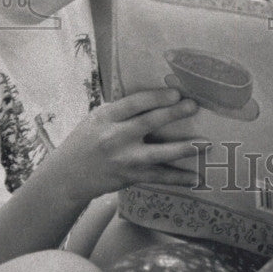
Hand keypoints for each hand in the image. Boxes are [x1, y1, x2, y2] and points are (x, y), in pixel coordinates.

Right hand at [50, 88, 200, 207]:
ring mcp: (123, 160)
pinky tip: (195, 178)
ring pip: (157, 154)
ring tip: (205, 144)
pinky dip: (177, 178)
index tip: (176, 93)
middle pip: (148, 123)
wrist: (67, 177)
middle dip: (173, 114)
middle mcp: (114, 138)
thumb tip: (157, 96)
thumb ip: (122, 109)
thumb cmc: (86, 140)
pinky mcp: (130, 177)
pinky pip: (158, 177)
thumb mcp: (97, 118)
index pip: (134, 103)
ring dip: (184, 148)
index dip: (156, 98)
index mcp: (106, 117)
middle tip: (194, 106)